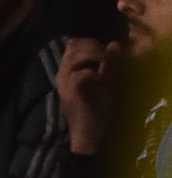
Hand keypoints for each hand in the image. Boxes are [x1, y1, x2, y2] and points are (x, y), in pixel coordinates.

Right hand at [54, 37, 119, 153]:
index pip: (72, 43)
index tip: (105, 52)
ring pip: (74, 58)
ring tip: (105, 67)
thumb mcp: (104, 83)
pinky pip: (80, 75)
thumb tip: (114, 44)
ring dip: (93, 57)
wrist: (88, 135)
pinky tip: (99, 80)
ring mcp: (65, 83)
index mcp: (67, 70)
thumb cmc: (95, 110)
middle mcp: (62, 73)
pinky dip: (92, 73)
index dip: (90, 42)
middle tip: (107, 59)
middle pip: (73, 46)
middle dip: (94, 47)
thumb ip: (108, 65)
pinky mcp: (72, 93)